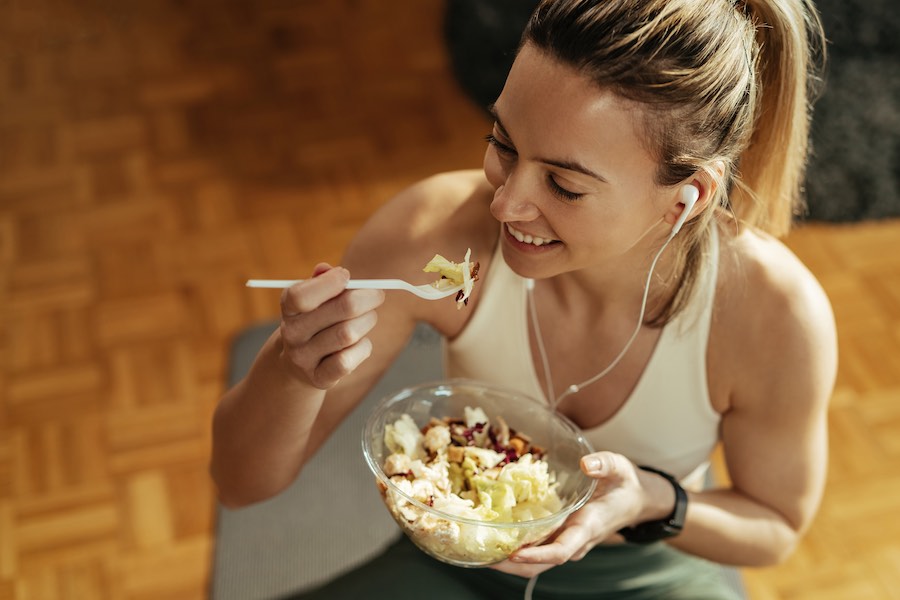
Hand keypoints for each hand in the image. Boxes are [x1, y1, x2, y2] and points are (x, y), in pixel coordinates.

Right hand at [278, 263, 384, 388]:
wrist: (297, 364)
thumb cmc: (314, 321)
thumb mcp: (313, 299)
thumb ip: (321, 281)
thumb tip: (328, 270)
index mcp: (289, 308)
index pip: (301, 295)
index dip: (330, 282)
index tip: (347, 276)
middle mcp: (292, 333)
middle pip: (343, 309)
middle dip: (367, 298)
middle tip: (377, 296)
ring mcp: (304, 358)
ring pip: (349, 334)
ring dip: (368, 321)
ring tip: (368, 318)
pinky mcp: (319, 378)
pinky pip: (348, 361)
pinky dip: (363, 348)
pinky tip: (361, 343)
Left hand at [490, 452, 654, 577]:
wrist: (634, 501)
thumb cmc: (625, 485)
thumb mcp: (620, 468)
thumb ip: (605, 464)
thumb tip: (586, 464)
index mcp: (587, 527)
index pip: (561, 551)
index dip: (537, 556)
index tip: (514, 553)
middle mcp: (575, 541)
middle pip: (541, 564)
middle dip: (511, 565)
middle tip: (479, 554)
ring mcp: (567, 542)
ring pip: (536, 562)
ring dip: (508, 560)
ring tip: (478, 548)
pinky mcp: (560, 537)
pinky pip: (536, 550)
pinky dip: (515, 548)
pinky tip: (493, 536)